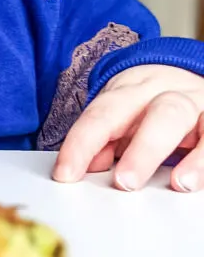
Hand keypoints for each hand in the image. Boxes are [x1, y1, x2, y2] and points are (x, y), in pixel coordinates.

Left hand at [54, 65, 203, 191]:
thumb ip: (104, 142)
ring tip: (180, 184)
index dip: (82, 144)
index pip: (103, 114)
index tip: (66, 174)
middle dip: (142, 149)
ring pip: (197, 119)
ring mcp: (199, 103)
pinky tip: (198, 182)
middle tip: (125, 183)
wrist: (188, 71)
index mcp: (131, 91)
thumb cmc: (150, 102)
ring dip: (191, 155)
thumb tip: (83, 169)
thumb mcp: (123, 115)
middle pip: (159, 113)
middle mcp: (169, 92)